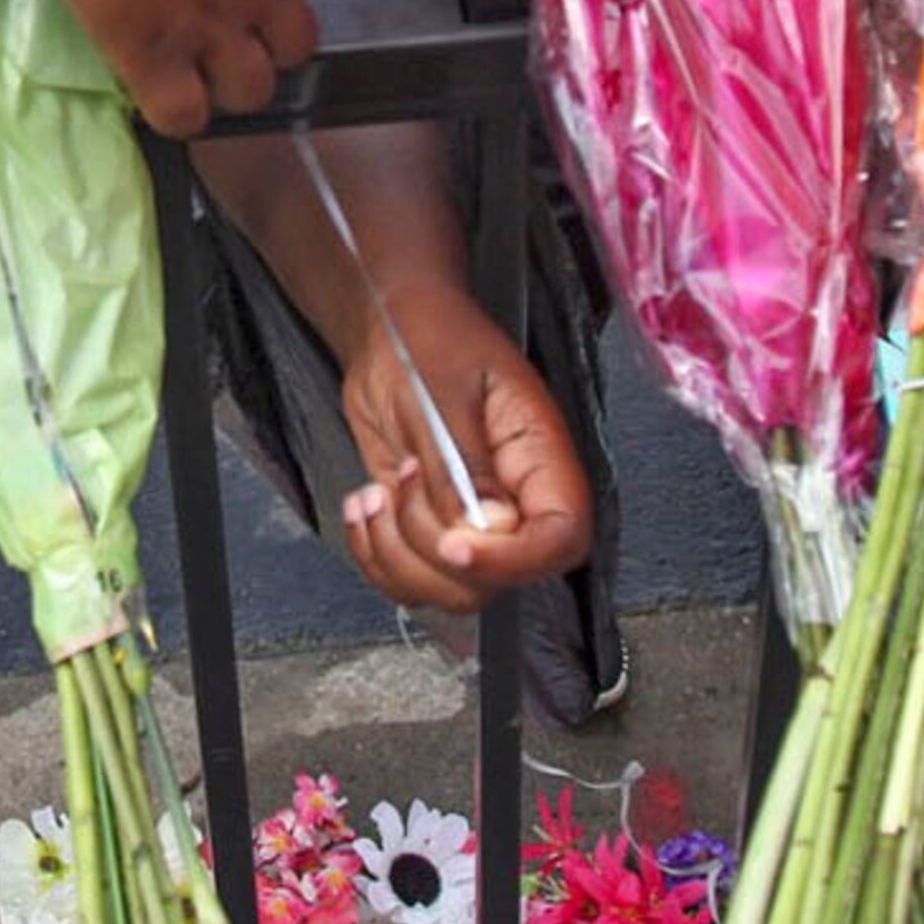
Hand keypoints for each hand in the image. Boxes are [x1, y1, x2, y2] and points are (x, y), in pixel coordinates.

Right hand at [32, 0, 318, 136]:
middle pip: (296, 45)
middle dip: (269, 43)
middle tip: (230, 28)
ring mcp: (210, 27)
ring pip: (252, 91)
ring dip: (228, 83)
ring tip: (195, 65)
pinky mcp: (153, 55)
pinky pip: (184, 117)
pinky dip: (175, 110)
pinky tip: (157, 86)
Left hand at [335, 279, 592, 611]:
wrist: (391, 332)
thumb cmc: (427, 340)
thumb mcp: (441, 393)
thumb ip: (462, 466)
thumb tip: (489, 530)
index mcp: (540, 457)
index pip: (560, 537)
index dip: (512, 559)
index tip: (454, 545)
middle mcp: (517, 500)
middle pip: (498, 579)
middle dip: (431, 548)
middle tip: (404, 477)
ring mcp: (474, 522)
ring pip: (450, 590)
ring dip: (396, 554)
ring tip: (378, 492)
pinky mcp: (431, 531)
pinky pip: (410, 580)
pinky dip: (374, 556)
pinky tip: (363, 506)